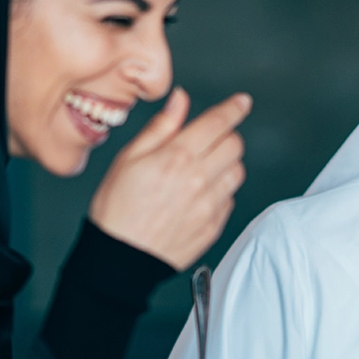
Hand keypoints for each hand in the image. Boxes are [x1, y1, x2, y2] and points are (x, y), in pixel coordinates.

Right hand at [89, 88, 250, 270]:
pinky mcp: (214, 226)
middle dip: (226, 135)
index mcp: (177, 157)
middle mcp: (199, 179)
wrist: (120, 258)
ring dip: (227, 163)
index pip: (218, 122)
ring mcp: (210, 205)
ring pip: (238, 171)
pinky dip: (222, 190)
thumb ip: (160, 127)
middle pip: (235, 144)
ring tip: (204, 167)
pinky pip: (231, 199)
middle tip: (210, 139)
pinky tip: (201, 193)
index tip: (241, 102)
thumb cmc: (117, 209)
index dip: (233, 108)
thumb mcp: (128, 158)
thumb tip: (179, 100)